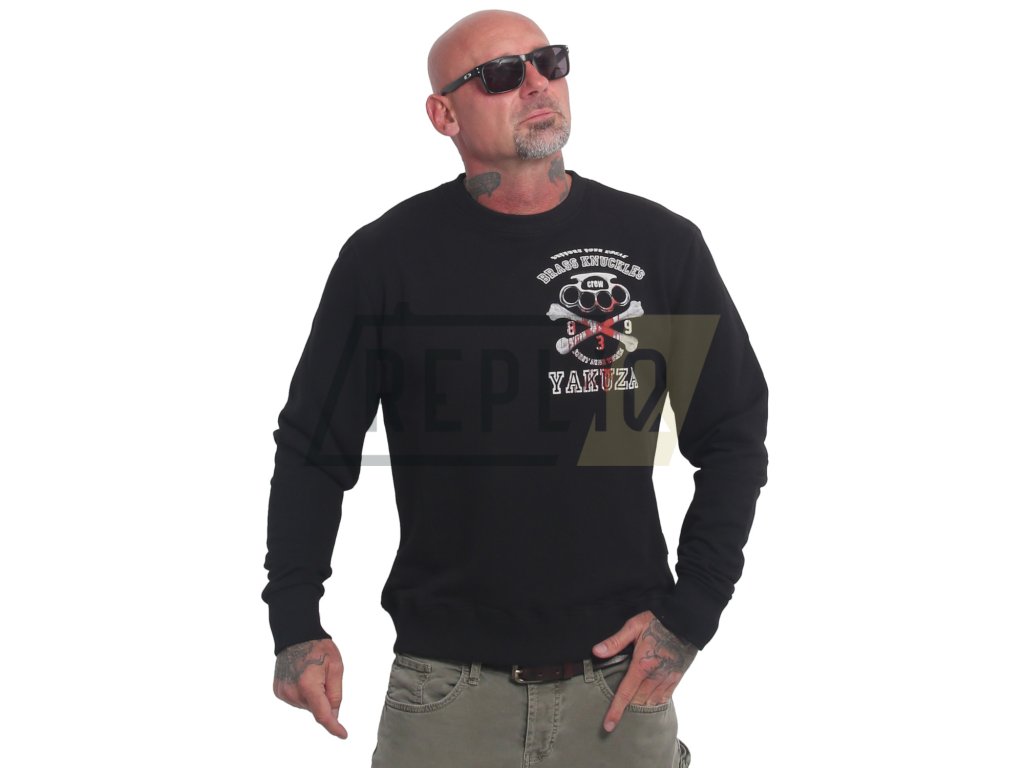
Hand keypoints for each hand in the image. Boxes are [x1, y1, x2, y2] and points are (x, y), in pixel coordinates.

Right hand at [272, 638, 347, 738]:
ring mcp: (283, 693)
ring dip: (314, 697)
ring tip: (312, 675)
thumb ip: (335, 694)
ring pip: (307, 706)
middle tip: (324, 678)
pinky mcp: (278, 691)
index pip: (322, 715)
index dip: (334, 727)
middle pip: (315, 709)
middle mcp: (293, 692)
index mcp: (308, 686)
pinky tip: (303, 678)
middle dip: (324, 700)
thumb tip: (333, 716)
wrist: (295, 636)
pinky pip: (297, 700)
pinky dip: (304, 694)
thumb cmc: (318, 648)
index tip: (343, 734)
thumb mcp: (336, 667)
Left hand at [592, 610, 697, 732]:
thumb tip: (596, 652)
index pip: (625, 694)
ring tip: (631, 718)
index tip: (608, 726)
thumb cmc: (657, 621)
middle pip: (638, 702)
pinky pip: (665, 697)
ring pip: (651, 703)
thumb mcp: (633, 626)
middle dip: (627, 714)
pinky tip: (649, 706)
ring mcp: (667, 679)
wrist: (685, 621)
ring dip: (641, 711)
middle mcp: (655, 676)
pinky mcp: (676, 678)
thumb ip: (615, 642)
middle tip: (615, 723)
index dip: (615, 711)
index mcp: (642, 666)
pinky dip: (655, 704)